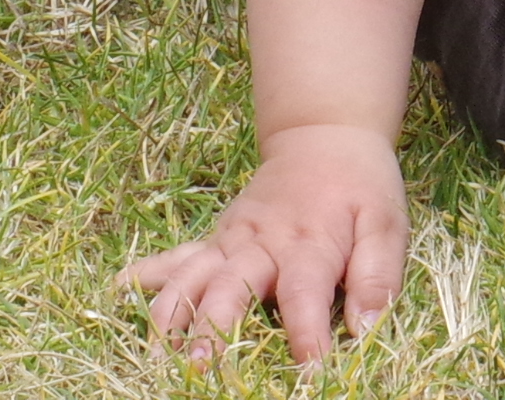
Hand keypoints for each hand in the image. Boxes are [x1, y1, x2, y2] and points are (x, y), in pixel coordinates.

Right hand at [120, 120, 408, 364]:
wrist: (325, 136)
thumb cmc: (360, 187)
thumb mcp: (386, 224)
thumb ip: (377, 274)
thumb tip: (367, 327)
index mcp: (309, 244)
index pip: (304, 294)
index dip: (305, 333)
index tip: (308, 368)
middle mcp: (262, 245)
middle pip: (232, 287)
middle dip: (215, 328)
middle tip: (201, 365)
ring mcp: (232, 241)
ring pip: (193, 277)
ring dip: (173, 313)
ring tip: (158, 352)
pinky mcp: (216, 239)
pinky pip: (176, 258)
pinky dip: (146, 276)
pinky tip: (118, 293)